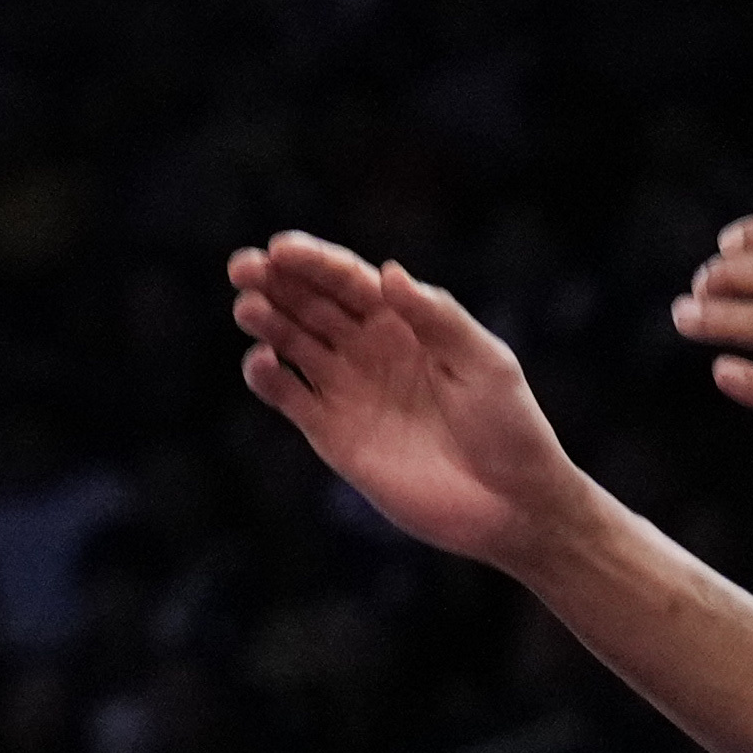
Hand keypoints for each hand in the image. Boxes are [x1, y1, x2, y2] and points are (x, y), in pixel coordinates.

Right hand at [233, 233, 589, 568]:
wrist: (509, 504)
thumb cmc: (509, 426)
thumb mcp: (483, 362)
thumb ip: (437, 318)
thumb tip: (387, 273)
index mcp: (405, 320)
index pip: (348, 280)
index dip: (314, 261)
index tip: (281, 249)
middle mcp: (369, 348)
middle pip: (310, 304)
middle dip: (275, 282)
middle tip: (243, 267)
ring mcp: (346, 390)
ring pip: (292, 344)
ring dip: (266, 323)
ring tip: (247, 308)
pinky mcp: (331, 434)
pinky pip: (289, 398)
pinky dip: (267, 378)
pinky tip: (260, 362)